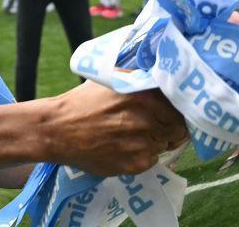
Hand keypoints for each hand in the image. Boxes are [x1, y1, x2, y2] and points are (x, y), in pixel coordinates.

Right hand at [46, 81, 187, 176]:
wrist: (57, 130)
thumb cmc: (84, 100)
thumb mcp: (113, 77)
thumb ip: (139, 76)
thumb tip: (163, 73)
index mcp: (146, 94)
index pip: (181, 106)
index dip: (179, 109)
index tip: (174, 110)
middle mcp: (149, 119)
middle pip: (178, 127)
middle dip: (171, 127)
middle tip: (157, 124)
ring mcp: (143, 144)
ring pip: (165, 145)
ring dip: (157, 141)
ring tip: (135, 134)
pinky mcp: (135, 164)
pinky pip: (151, 160)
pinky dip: (144, 155)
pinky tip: (125, 146)